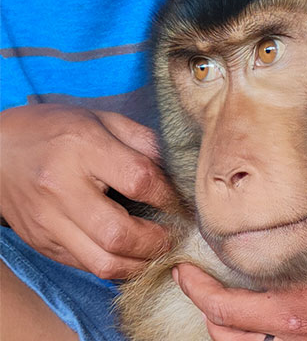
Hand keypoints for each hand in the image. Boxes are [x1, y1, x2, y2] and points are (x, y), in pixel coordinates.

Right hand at [0, 104, 174, 278]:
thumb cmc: (56, 130)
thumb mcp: (102, 119)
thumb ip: (143, 141)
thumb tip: (179, 171)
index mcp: (82, 148)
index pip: (140, 181)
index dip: (170, 197)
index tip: (183, 203)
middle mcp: (61, 188)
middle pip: (119, 233)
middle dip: (158, 241)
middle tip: (174, 235)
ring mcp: (48, 221)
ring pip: (103, 262)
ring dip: (141, 263)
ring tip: (157, 250)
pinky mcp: (42, 243)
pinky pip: (87, 267)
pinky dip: (117, 266)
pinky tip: (132, 254)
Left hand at [172, 234, 306, 340]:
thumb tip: (286, 216)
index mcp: (304, 309)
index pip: (229, 309)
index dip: (197, 291)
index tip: (184, 271)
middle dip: (208, 316)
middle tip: (200, 287)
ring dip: (238, 331)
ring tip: (230, 306)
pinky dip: (273, 336)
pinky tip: (279, 318)